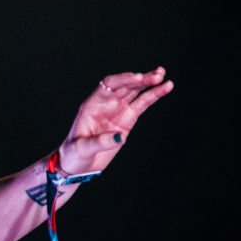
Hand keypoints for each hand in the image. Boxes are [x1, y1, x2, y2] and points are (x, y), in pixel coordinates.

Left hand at [58, 66, 173, 174]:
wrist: (78, 165)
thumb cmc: (74, 154)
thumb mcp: (82, 148)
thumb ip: (100, 142)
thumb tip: (120, 137)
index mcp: (92, 104)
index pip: (109, 85)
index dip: (123, 79)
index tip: (138, 78)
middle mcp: (106, 103)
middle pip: (125, 85)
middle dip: (140, 79)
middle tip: (156, 76)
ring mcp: (118, 110)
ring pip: (135, 91)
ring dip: (149, 83)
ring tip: (162, 77)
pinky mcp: (127, 119)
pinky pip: (142, 104)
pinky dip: (153, 95)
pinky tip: (166, 87)